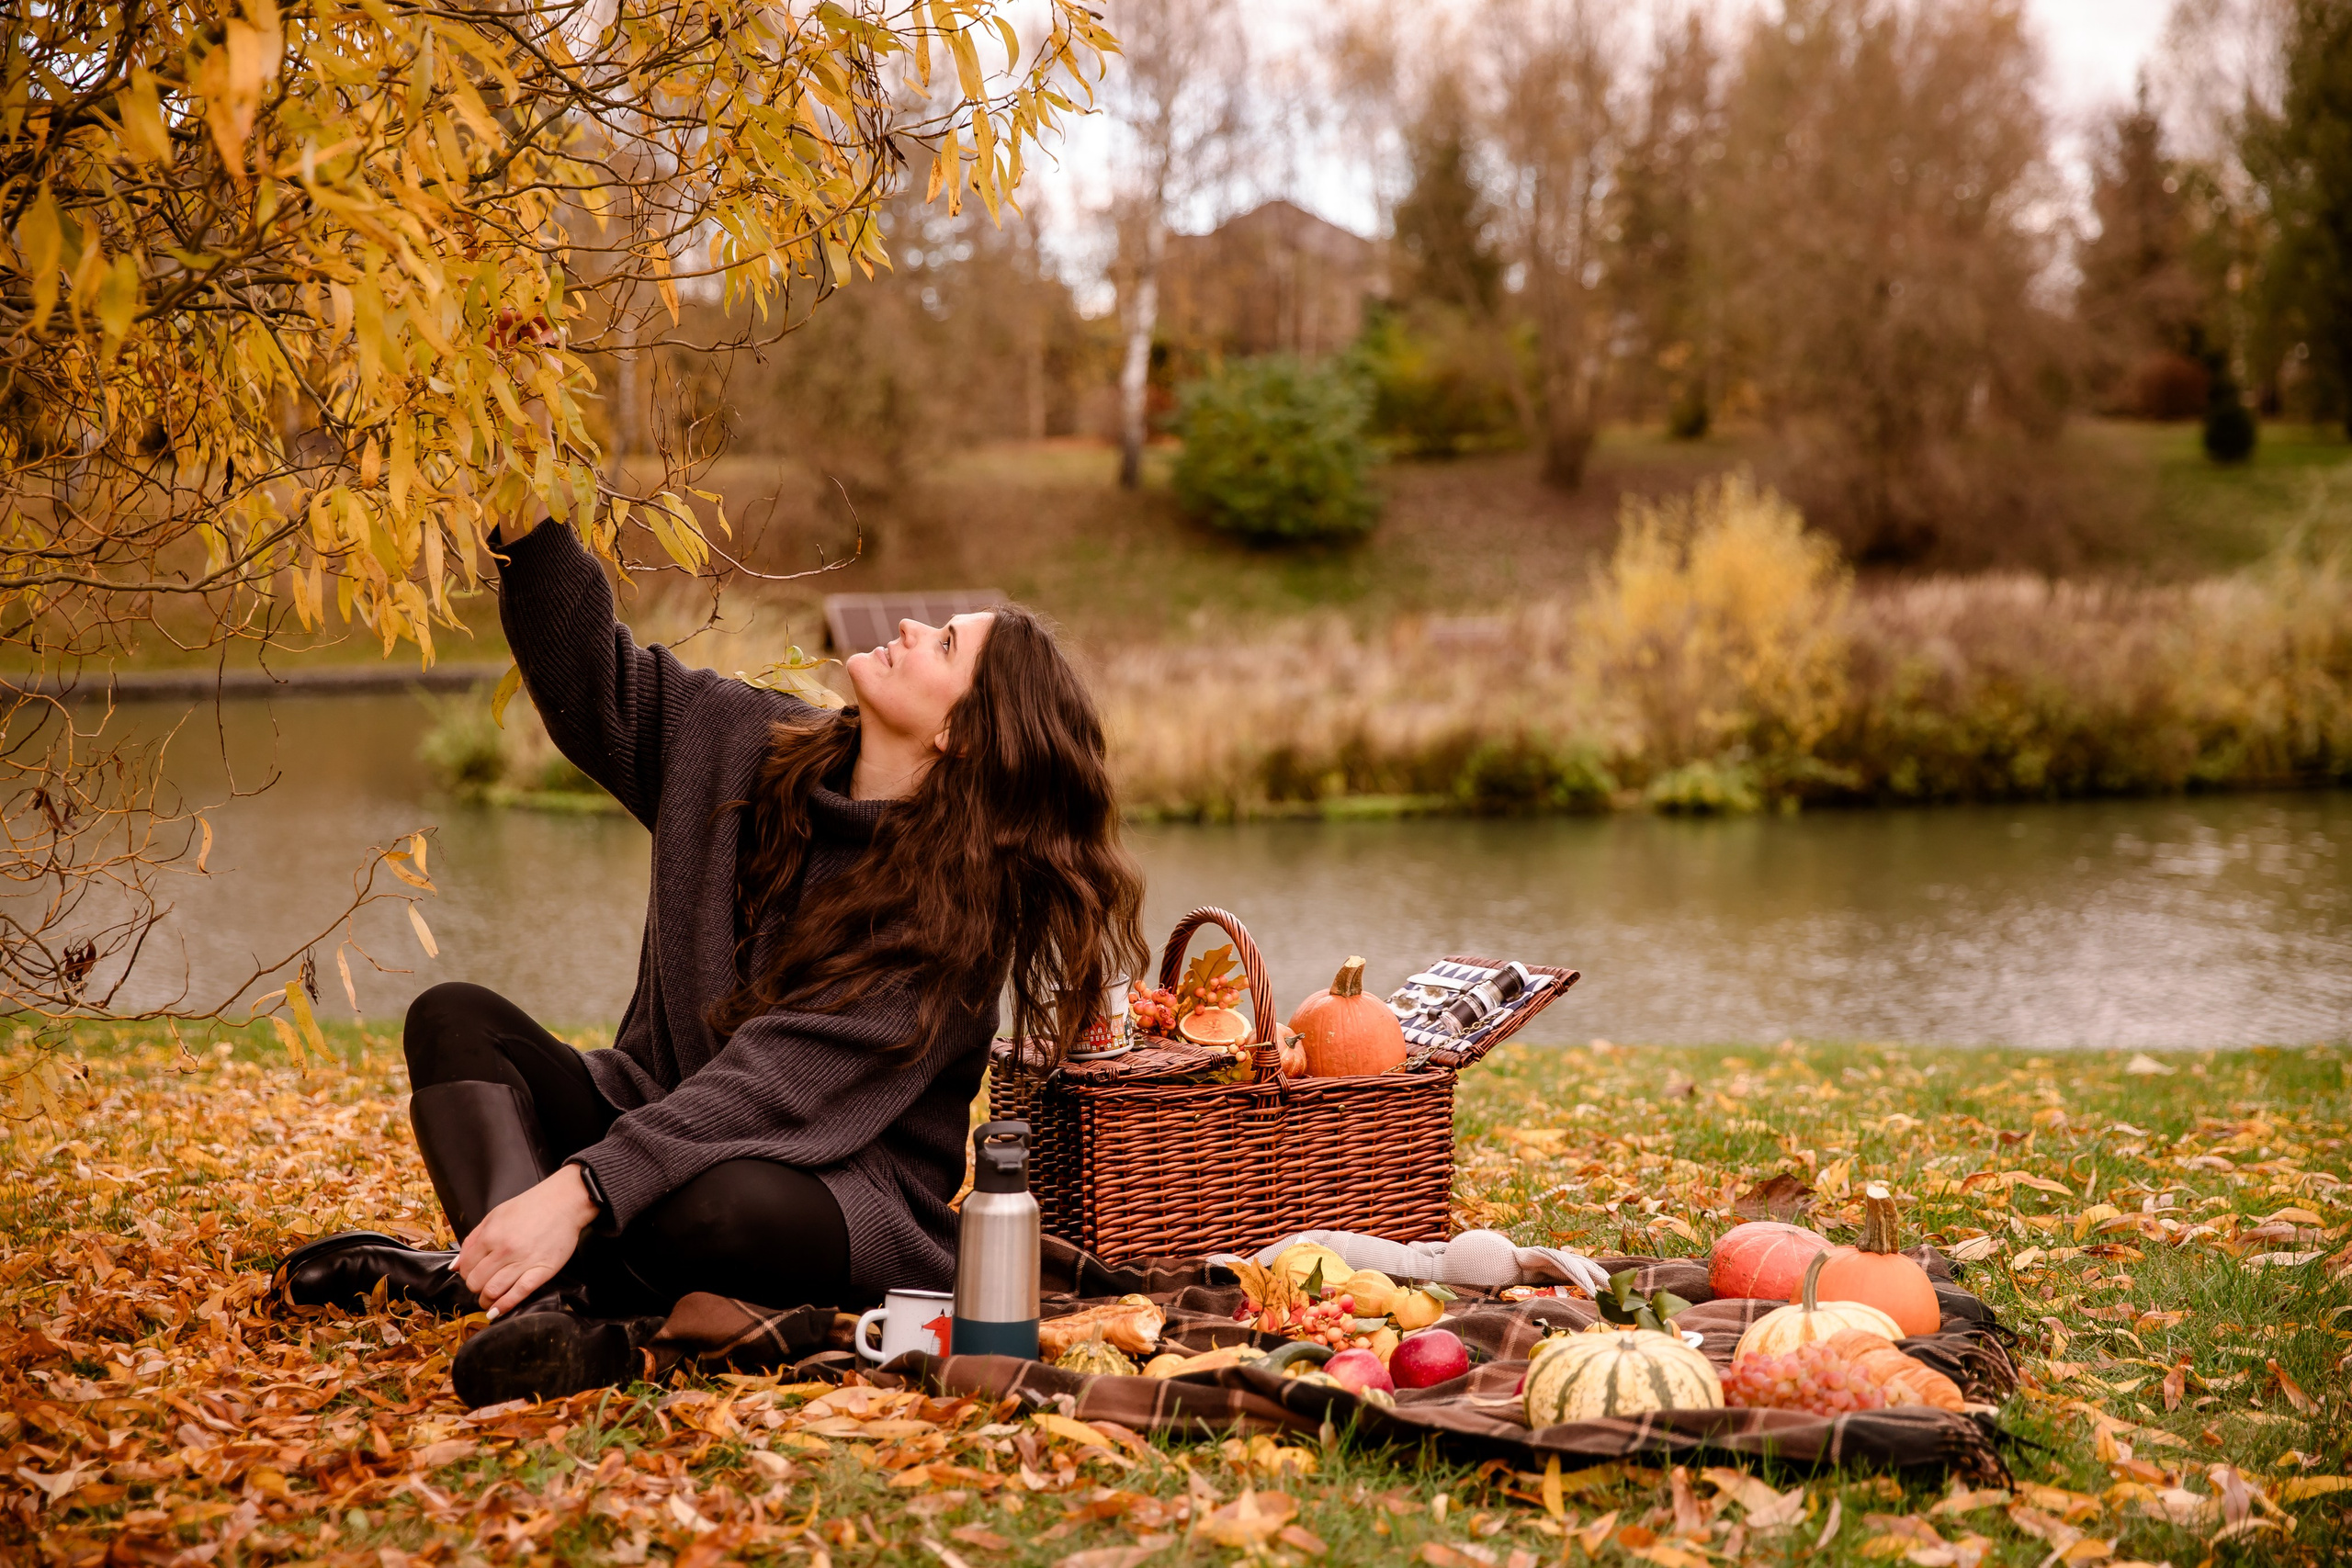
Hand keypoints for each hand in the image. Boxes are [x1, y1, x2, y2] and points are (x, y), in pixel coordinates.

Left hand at [456, 1165, 597, 1315]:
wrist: (564, 1202)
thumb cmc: (530, 1207)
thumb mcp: (494, 1216)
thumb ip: (472, 1240)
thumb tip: (455, 1266)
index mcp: (490, 1235)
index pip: (466, 1267)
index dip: (466, 1274)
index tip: (473, 1274)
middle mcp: (504, 1250)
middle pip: (476, 1282)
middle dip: (475, 1288)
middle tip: (481, 1286)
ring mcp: (523, 1262)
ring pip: (493, 1292)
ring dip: (486, 1300)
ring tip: (488, 1300)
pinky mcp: (542, 1271)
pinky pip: (518, 1294)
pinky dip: (504, 1306)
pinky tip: (497, 1311)